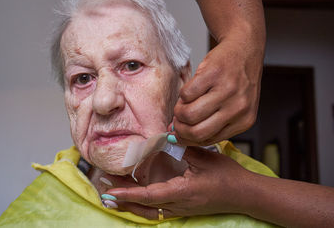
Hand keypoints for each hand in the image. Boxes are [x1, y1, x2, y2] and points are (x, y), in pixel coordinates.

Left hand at [103, 147, 249, 218]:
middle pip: (144, 207)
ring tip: (113, 194)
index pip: (150, 195)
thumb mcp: (205, 158)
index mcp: (183, 192)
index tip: (110, 191)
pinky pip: (157, 211)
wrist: (245, 195)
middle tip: (104, 188)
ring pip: (149, 212)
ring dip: (131, 204)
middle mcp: (178, 205)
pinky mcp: (183, 209)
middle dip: (122, 199)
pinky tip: (135, 197)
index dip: (128, 194)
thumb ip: (183, 147)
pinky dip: (143, 205)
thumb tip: (165, 137)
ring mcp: (181, 210)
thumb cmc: (228, 177)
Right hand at [173, 37, 262, 145]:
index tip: (177, 134)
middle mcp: (238, 108)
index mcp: (244, 121)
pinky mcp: (214, 74)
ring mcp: (227, 90)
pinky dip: (183, 93)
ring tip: (182, 104)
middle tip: (176, 120)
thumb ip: (212, 123)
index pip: (208, 140)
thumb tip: (179, 136)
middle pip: (197, 131)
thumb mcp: (234, 107)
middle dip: (180, 128)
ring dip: (179, 110)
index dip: (187, 138)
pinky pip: (187, 93)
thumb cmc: (237, 80)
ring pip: (189, 114)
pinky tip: (191, 88)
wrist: (245, 49)